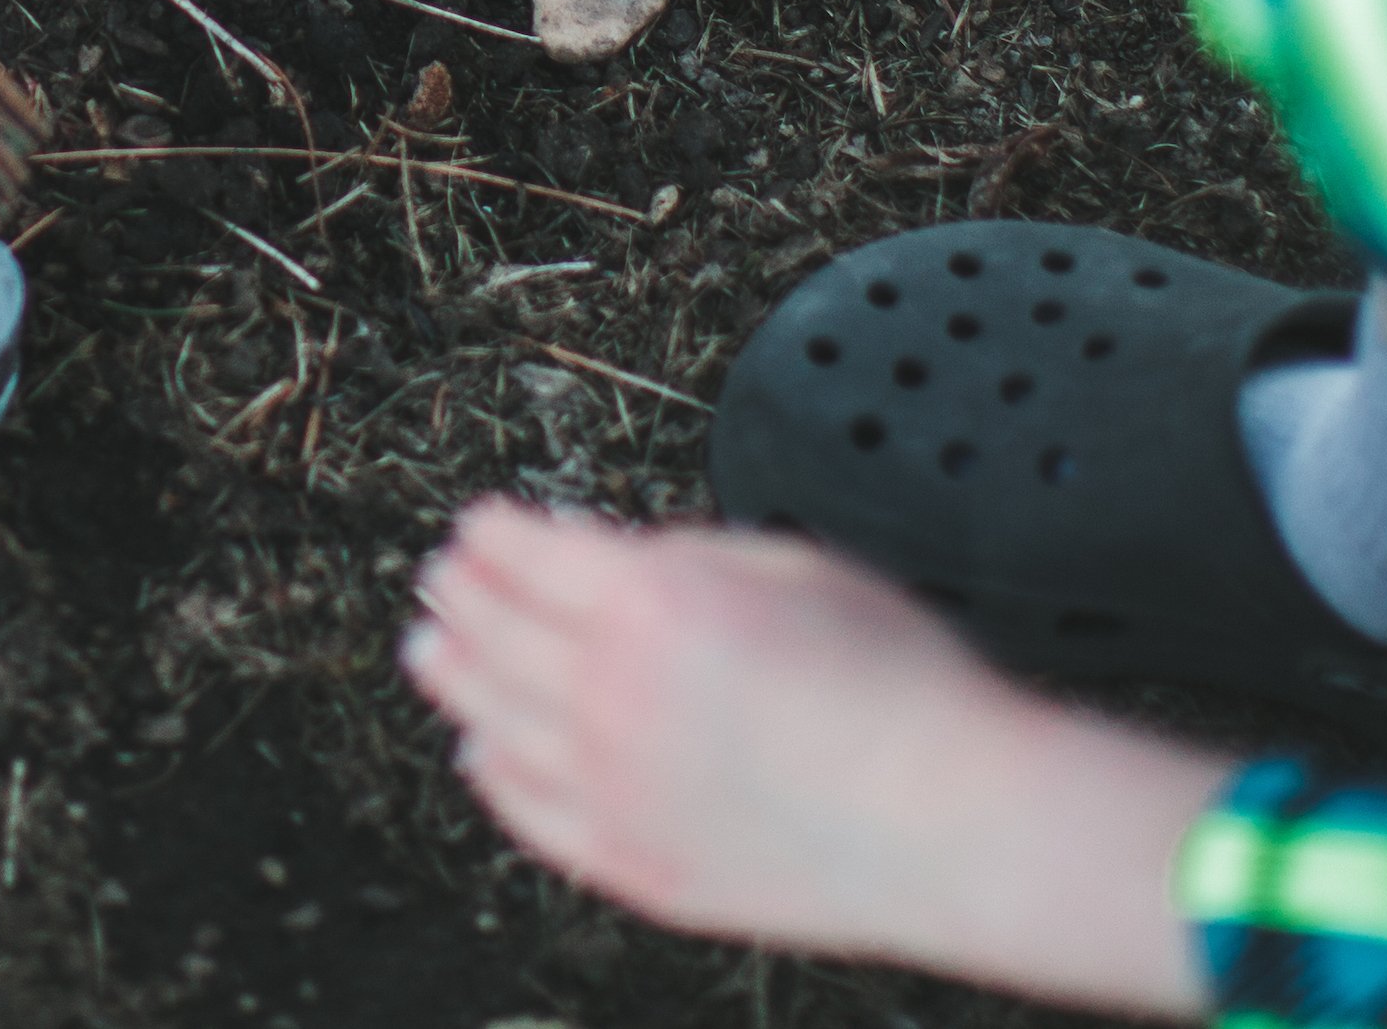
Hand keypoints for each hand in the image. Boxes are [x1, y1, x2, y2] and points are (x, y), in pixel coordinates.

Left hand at [402, 500, 1223, 1012]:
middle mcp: (611, 696)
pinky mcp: (637, 863)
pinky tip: (482, 755)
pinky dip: (496, 777)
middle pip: (497, 632)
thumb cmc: (902, 690)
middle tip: (440, 578)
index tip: (479, 523)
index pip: (529, 553)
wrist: (956, 820)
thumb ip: (692, 555)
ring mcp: (616, 788)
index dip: (494, 532)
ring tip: (430, 653)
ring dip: (455, 678)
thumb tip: (628, 557)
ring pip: (495, 720)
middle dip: (461, 595)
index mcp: (647, 605)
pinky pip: (533, 814)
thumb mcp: (797, 565)